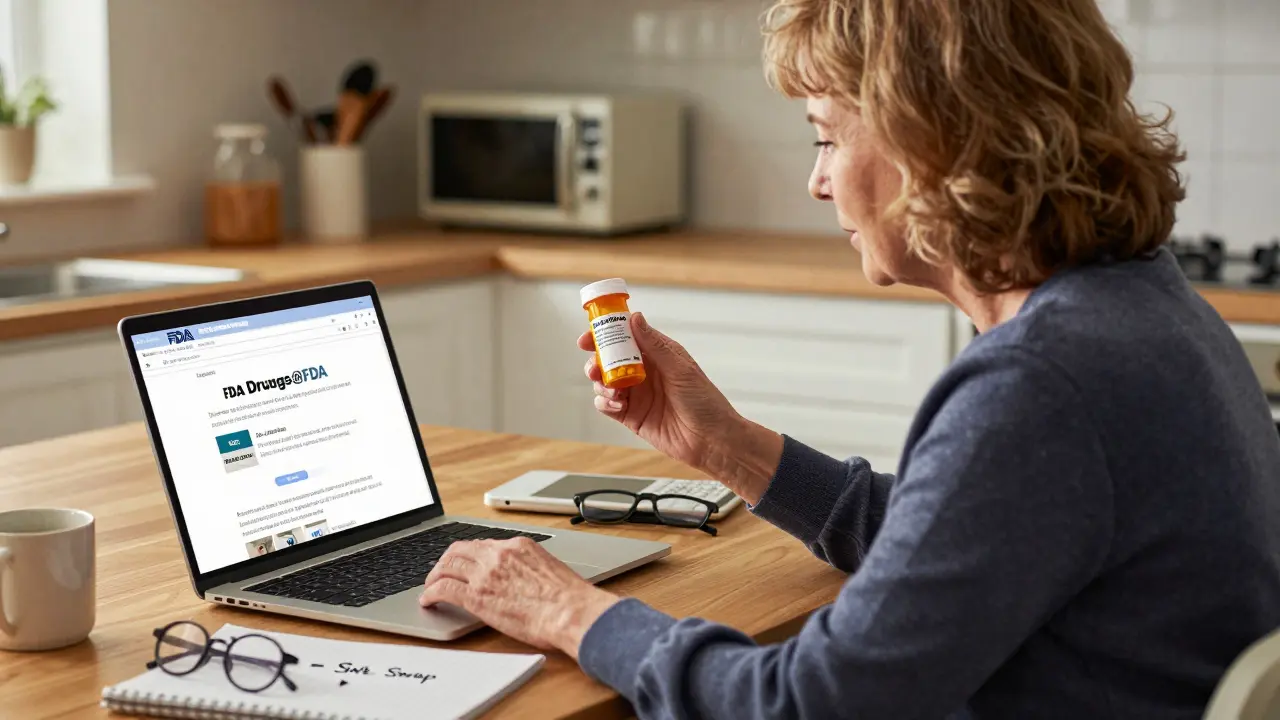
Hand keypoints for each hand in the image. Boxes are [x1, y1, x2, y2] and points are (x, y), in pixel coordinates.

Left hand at [418, 538, 619, 658]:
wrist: (570, 611)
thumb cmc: (569, 598)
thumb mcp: (549, 569)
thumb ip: (530, 568)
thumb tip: (525, 580)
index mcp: (518, 545)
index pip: (484, 544)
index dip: (470, 554)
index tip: (465, 561)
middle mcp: (499, 554)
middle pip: (460, 550)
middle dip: (447, 560)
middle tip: (440, 571)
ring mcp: (485, 573)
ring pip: (447, 566)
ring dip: (434, 575)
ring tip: (430, 586)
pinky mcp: (476, 596)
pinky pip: (444, 589)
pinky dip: (431, 593)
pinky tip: (428, 601)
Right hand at [580, 312, 783, 503]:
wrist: (710, 440)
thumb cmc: (705, 402)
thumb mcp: (680, 369)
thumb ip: (654, 345)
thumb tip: (635, 318)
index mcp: (657, 355)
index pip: (627, 337)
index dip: (606, 334)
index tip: (589, 337)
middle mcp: (644, 372)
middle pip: (609, 359)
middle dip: (597, 360)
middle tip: (594, 366)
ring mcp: (636, 394)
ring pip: (604, 381)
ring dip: (600, 382)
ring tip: (612, 390)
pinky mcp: (631, 416)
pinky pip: (607, 405)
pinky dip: (605, 403)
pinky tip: (616, 405)